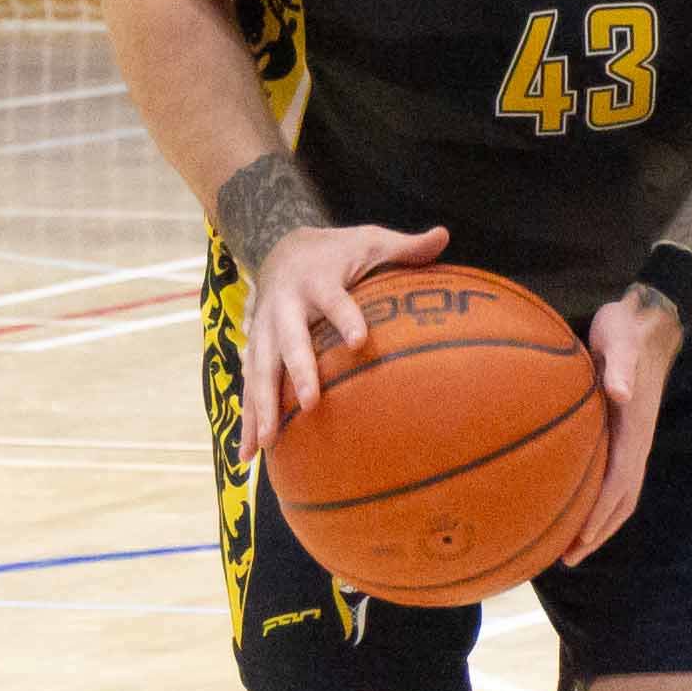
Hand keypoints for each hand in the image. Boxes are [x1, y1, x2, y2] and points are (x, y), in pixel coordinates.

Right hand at [239, 220, 444, 454]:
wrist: (280, 247)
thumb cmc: (337, 252)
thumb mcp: (370, 241)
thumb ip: (405, 247)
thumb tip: (444, 236)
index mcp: (318, 281)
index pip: (335, 300)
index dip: (346, 317)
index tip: (359, 340)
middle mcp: (285, 307)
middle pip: (289, 341)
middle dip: (297, 372)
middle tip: (311, 403)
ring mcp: (265, 330)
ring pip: (261, 369)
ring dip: (262, 405)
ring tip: (267, 442)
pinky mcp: (255, 349)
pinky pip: (249, 385)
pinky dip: (247, 419)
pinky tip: (249, 454)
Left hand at [557, 285, 683, 562]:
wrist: (646, 320)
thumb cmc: (626, 331)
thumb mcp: (620, 343)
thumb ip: (621, 368)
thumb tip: (620, 392)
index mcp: (634, 429)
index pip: (619, 483)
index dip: (599, 514)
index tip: (579, 541)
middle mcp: (635, 441)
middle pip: (621, 500)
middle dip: (597, 531)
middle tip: (567, 558)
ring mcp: (631, 439)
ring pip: (619, 493)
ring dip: (598, 522)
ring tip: (570, 545)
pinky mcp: (622, 432)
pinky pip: (612, 477)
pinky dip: (596, 500)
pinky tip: (573, 503)